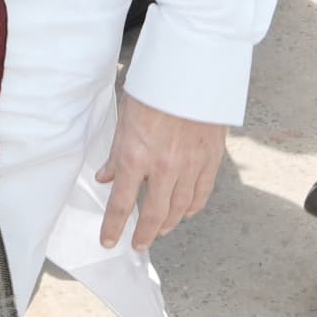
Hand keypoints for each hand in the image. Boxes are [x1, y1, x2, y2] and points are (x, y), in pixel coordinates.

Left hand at [96, 95, 224, 252]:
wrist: (192, 72)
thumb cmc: (153, 90)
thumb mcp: (124, 118)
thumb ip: (116, 154)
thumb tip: (106, 178)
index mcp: (136, 156)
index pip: (122, 205)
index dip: (113, 227)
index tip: (109, 241)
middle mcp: (164, 167)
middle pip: (154, 214)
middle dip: (144, 233)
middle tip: (138, 244)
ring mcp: (190, 166)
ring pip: (180, 208)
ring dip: (168, 224)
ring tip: (159, 231)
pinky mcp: (211, 159)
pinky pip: (202, 193)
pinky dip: (193, 208)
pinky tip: (186, 213)